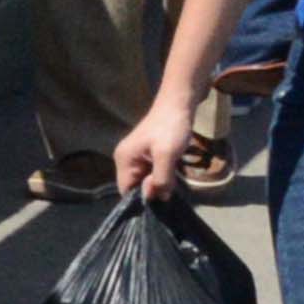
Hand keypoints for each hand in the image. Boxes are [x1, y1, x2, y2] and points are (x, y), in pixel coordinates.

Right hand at [113, 86, 201, 200]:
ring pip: (145, 181)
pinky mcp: (147, 154)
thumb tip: (159, 199)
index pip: (126, 191)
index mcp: (124, 160)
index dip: (142, 198)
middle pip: (136, 186)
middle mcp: (126, 159)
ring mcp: (136, 156)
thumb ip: (160, 179)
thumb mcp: (166, 155)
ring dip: (159, 183)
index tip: (160, 199)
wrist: (179, 103)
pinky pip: (151, 172)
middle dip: (152, 191)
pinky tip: (173, 173)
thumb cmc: (171, 127)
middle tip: (170, 189)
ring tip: (173, 181)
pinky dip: (162, 176)